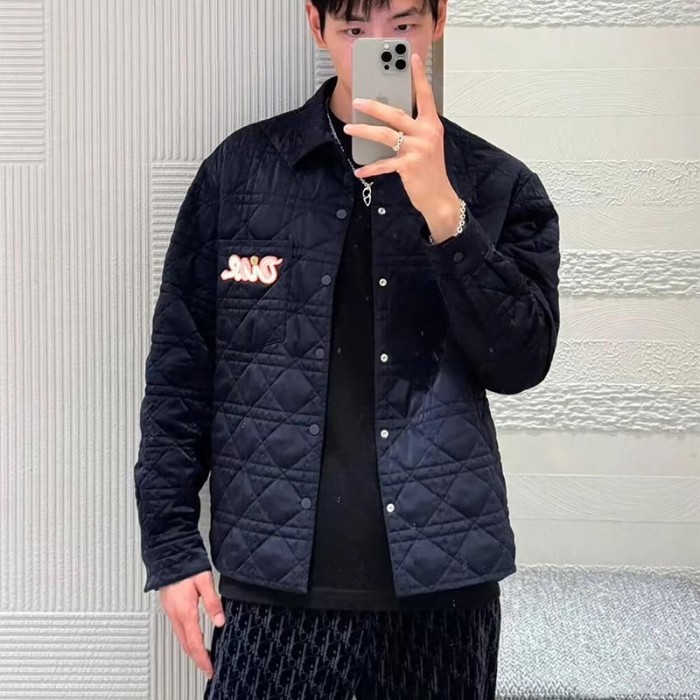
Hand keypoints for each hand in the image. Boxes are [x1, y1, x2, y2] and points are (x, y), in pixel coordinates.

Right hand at [159, 570, 225, 678]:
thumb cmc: (186, 565)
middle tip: (207, 668)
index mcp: (186, 611)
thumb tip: (220, 620)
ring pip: (181, 638)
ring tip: (203, 657)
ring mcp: (171, 612)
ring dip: (191, 650)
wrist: (168, 556)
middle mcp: (176, 615)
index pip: (194, 643)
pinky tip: (193, 638)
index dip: (202, 658)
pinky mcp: (170, 607)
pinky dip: (186, 640)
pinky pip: (178, 630)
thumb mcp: (205, 581)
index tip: (209, 669)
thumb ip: (213, 602)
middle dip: (197, 659)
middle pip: (186, 645)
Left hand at [343, 52, 457, 220]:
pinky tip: (360, 170)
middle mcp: (426, 134)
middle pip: (397, 113)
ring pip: (386, 135)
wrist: (439, 197)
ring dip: (365, 131)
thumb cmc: (430, 171)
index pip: (425, 95)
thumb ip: (413, 131)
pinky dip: (370, 168)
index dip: (419, 76)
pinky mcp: (409, 166)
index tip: (412, 58)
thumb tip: (388, 121)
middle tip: (358, 101)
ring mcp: (418, 150)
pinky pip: (384, 164)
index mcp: (432, 125)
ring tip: (350, 129)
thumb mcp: (426, 145)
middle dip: (374, 106)